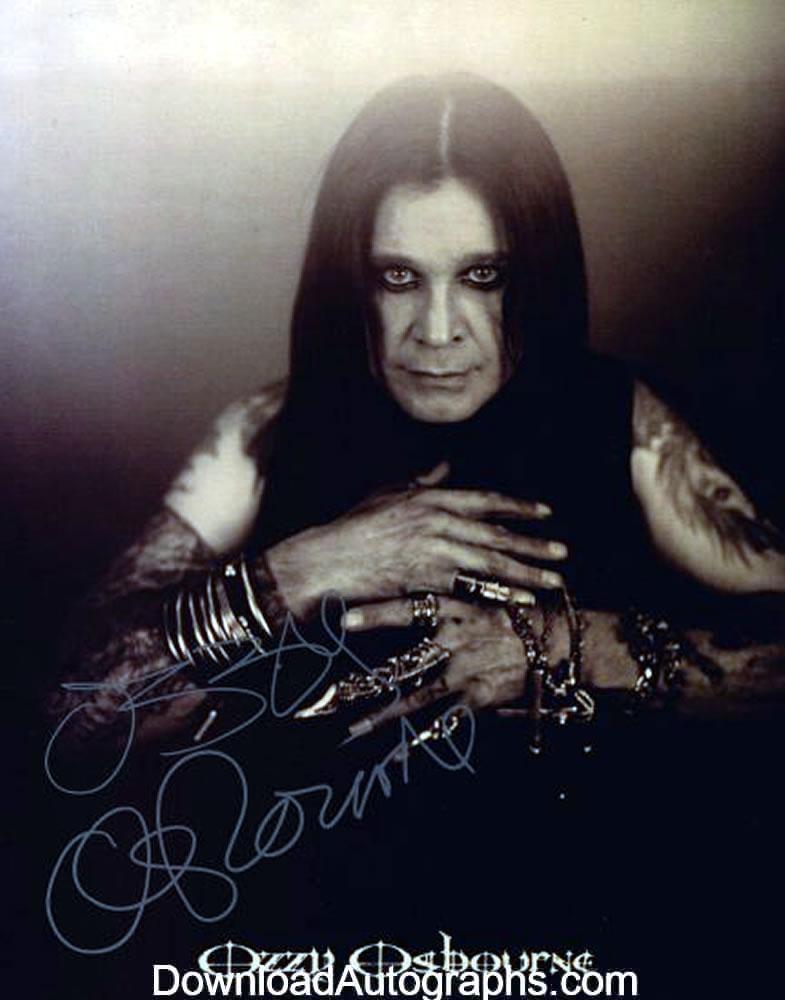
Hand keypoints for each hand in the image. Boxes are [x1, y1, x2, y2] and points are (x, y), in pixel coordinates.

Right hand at [265, 467, 566, 617]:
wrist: (326, 561)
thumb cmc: (352, 529)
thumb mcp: (387, 496)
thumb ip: (420, 482)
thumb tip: (444, 467)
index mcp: (430, 498)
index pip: (485, 501)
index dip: (518, 507)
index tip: (545, 513)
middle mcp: (437, 521)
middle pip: (496, 534)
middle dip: (533, 545)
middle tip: (561, 553)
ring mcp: (434, 551)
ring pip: (491, 562)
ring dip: (527, 572)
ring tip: (553, 580)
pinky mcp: (427, 580)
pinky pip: (473, 589)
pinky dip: (500, 595)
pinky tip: (522, 601)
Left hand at [342, 596, 542, 733]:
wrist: (555, 641)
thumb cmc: (511, 609)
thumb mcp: (478, 588)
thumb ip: (442, 592)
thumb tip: (402, 587)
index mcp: (453, 608)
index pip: (407, 609)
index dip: (376, 614)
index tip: (342, 620)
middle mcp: (454, 642)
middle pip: (401, 663)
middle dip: (364, 680)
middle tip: (330, 694)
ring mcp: (465, 673)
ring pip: (415, 698)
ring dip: (382, 716)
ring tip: (350, 730)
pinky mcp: (478, 698)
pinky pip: (444, 724)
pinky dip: (420, 742)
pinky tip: (395, 756)